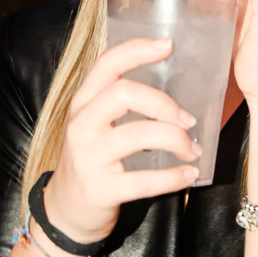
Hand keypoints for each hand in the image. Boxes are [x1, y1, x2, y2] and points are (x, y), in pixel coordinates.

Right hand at [42, 37, 200, 245]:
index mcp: (82, 104)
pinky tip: (188, 174)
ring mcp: (88, 158)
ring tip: (192, 149)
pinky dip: (174, 177)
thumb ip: (118, 104)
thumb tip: (171, 87)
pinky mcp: (101, 189)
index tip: (168, 45)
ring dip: (177, 140)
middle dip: (165, 104)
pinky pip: (145, 180)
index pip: (107, 65)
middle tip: (189, 120)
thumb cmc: (90, 162)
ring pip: (140, 135)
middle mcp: (81, 126)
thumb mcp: (93, 126)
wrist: (64, 211)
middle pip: (124, 93)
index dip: (137, 50)